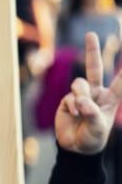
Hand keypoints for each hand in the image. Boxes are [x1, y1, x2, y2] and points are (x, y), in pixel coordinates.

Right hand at [55, 33, 121, 154]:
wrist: (75, 148)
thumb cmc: (92, 138)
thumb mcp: (97, 129)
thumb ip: (91, 113)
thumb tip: (80, 101)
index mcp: (110, 98)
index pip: (121, 81)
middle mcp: (96, 93)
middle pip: (94, 68)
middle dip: (92, 51)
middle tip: (90, 35)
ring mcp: (80, 96)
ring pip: (79, 84)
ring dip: (80, 95)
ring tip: (80, 111)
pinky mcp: (67, 101)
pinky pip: (69, 97)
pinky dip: (71, 106)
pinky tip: (74, 115)